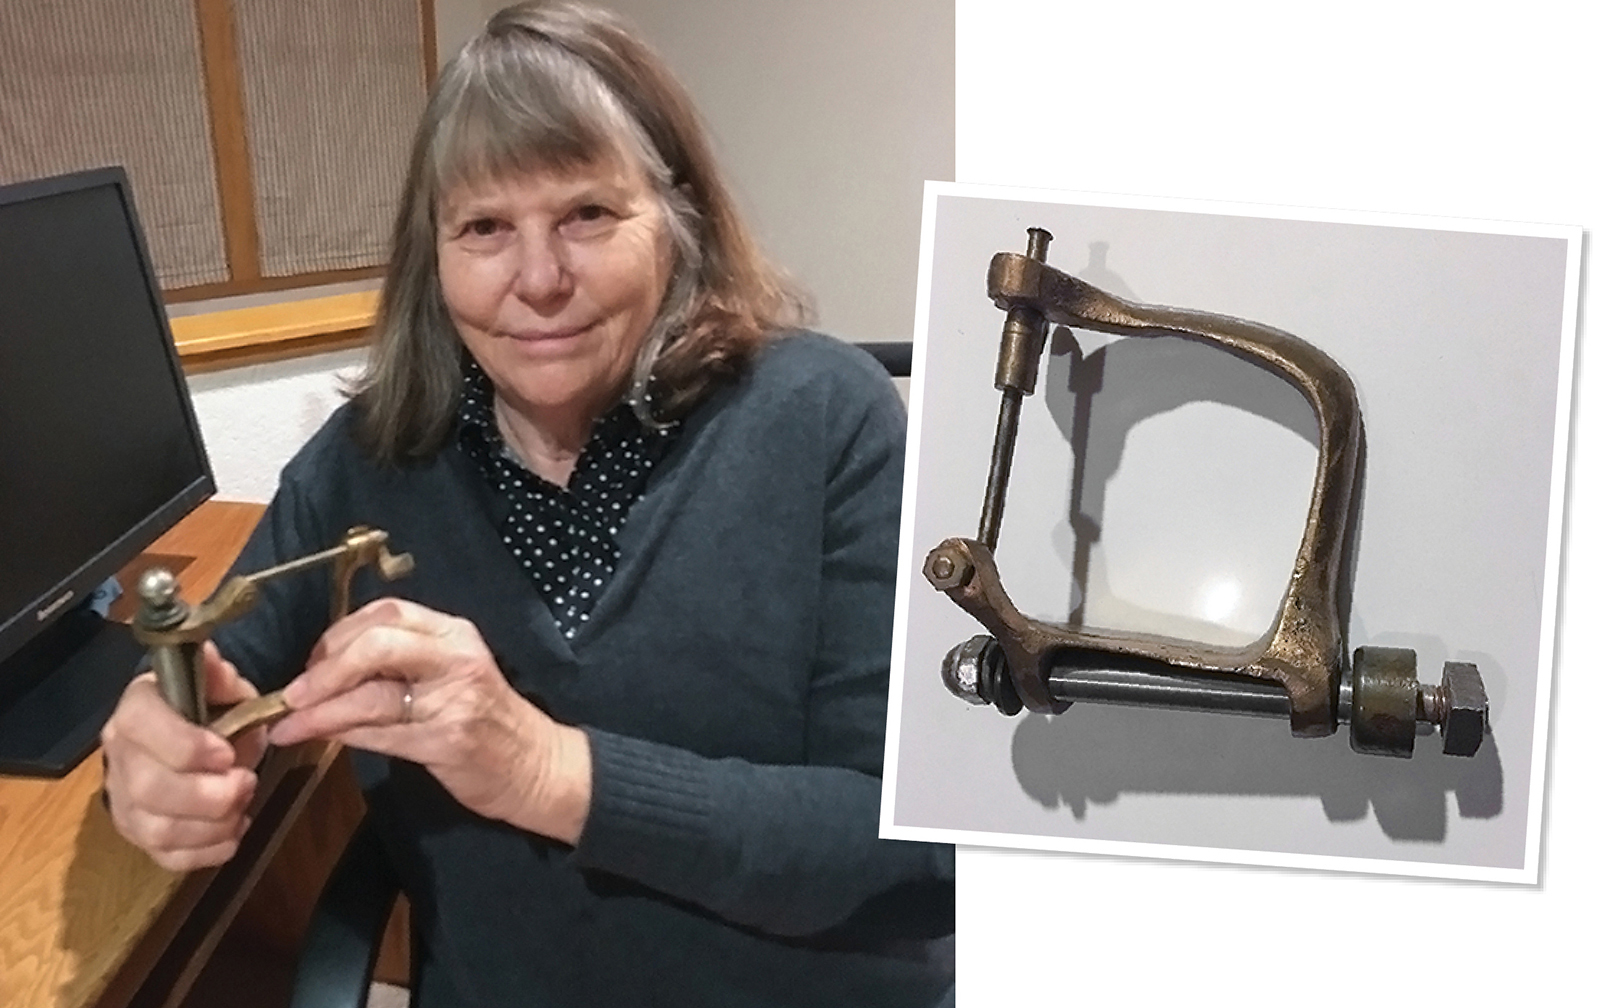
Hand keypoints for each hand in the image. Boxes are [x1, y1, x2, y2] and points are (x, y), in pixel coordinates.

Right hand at [100, 642, 266, 871]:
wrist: (197, 742)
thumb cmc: (210, 711)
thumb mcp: (222, 687)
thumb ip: (219, 677)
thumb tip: (212, 658)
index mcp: (136, 710)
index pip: (140, 727)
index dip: (184, 745)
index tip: (226, 754)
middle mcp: (119, 757)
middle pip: (147, 788)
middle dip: (207, 795)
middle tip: (247, 783)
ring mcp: (124, 801)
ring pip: (156, 830)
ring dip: (212, 826)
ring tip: (243, 807)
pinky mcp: (140, 835)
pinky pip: (167, 858)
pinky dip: (208, 852)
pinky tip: (233, 833)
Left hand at [268, 598, 591, 844]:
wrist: (535, 766)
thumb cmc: (486, 718)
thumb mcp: (449, 675)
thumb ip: (399, 665)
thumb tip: (325, 672)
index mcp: (453, 634)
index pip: (387, 612)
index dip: (339, 633)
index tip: (313, 660)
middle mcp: (456, 658)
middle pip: (378, 642)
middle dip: (326, 667)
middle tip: (294, 693)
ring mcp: (454, 700)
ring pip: (372, 695)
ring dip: (321, 710)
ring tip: (287, 724)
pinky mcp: (446, 742)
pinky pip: (381, 734)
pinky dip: (342, 735)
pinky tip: (319, 739)